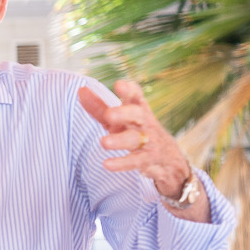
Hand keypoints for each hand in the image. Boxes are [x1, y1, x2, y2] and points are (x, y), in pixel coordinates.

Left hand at [78, 80, 203, 207]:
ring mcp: (148, 141)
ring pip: (135, 139)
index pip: (136, 96)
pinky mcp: (149, 159)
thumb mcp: (119, 120)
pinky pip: (136, 161)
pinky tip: (107, 164)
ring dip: (120, 140)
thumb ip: (99, 107)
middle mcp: (144, 123)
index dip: (130, 90)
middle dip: (125, 113)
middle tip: (110, 114)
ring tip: (104, 142)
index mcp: (137, 109)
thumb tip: (81, 90)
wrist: (168, 159)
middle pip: (137, 114)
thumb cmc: (137, 132)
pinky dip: (122, 163)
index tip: (120, 85)